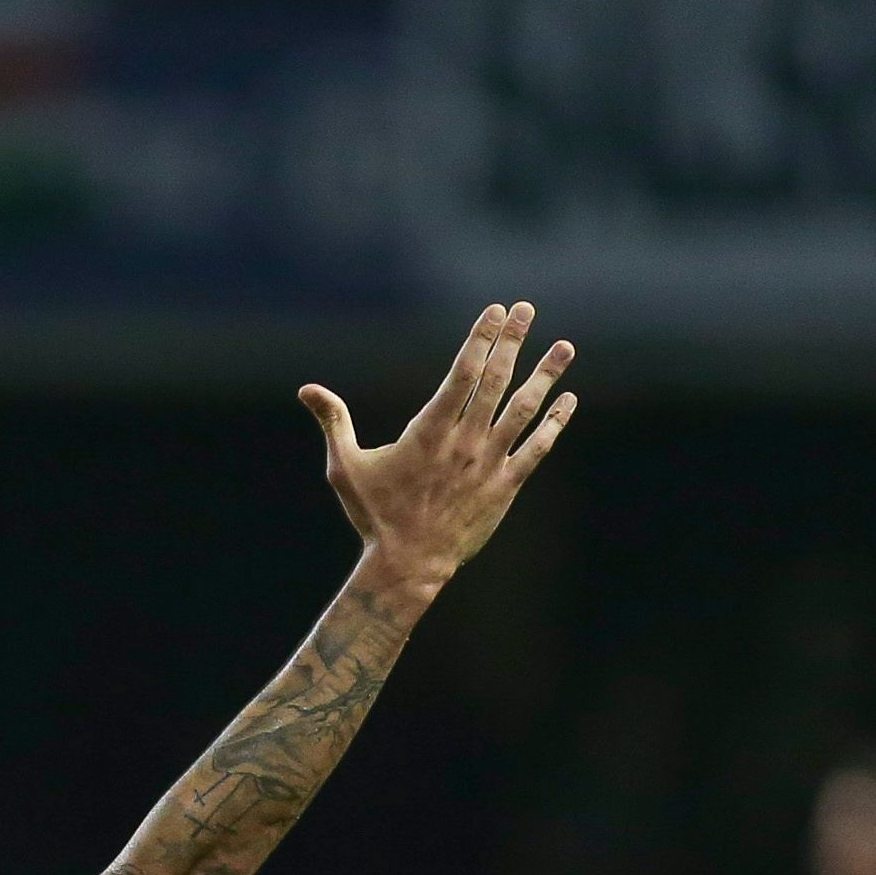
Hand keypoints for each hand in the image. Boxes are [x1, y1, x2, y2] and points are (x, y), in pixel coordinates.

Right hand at [300, 306, 577, 598]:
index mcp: (429, 431)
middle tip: (526, 309)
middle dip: (512, 341)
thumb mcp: (346, 467)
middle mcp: (464, 441)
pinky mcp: (505, 486)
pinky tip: (568, 401)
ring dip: (546, 375)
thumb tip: (307, 389)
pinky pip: (538, 448)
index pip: (463, 373)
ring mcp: (488, 463)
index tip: (496, 312)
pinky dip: (555, 423)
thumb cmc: (374, 516)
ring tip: (564, 347)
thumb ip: (334, 422)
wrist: (408, 565)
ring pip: (524, 409)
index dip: (481, 338)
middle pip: (496, 380)